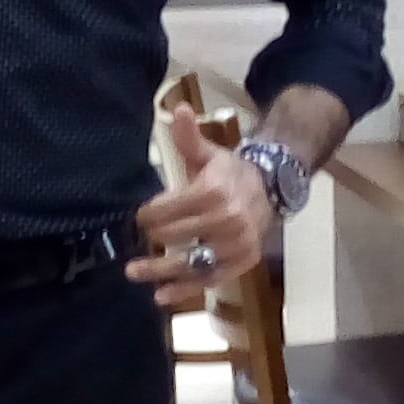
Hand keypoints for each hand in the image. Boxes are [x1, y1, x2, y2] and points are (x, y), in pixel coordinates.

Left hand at [129, 106, 273, 310]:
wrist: (271, 189)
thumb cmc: (229, 173)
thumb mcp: (208, 153)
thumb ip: (188, 136)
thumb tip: (178, 108)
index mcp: (214, 191)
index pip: (168, 209)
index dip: (148, 214)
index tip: (140, 216)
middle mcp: (227, 219)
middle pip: (175, 236)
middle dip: (151, 238)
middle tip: (134, 244)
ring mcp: (236, 244)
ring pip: (190, 262)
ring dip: (159, 271)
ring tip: (132, 272)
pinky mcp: (242, 262)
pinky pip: (209, 279)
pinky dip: (184, 289)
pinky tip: (160, 295)